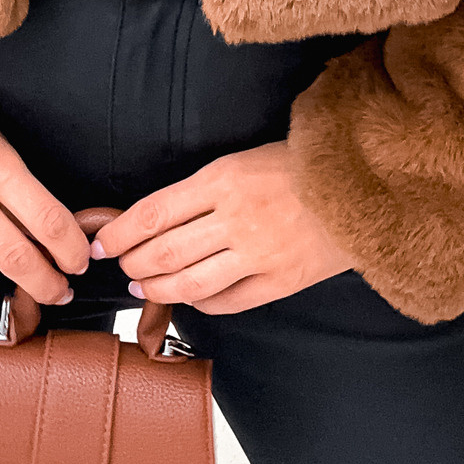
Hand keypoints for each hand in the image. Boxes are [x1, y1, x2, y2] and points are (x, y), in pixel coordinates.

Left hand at [89, 141, 353, 313]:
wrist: (361, 185)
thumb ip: (203, 189)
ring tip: (143, 286)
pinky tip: (189, 298)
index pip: (154, 212)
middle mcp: (237, 218)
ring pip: (190, 282)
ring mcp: (259, 253)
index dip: (120, 233)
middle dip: (133, 263)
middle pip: (164, 252)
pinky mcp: (280, 281)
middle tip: (121, 266)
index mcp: (223, 179)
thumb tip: (156, 218)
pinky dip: (200, 303)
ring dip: (158, 287)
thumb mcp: (243, 160)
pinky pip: (226, 302)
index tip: (102, 242)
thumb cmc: (299, 166)